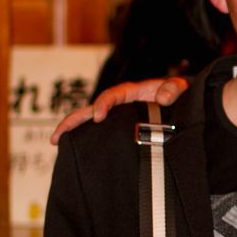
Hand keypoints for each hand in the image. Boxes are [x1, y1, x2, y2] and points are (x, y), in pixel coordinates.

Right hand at [49, 77, 189, 144]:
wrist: (180, 100)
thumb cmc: (177, 91)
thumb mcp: (178, 86)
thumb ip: (173, 88)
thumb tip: (163, 97)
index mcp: (131, 92)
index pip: (112, 95)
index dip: (103, 104)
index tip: (98, 116)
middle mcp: (119, 103)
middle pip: (91, 109)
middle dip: (73, 120)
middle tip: (57, 136)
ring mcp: (117, 115)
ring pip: (90, 121)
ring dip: (73, 130)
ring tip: (56, 142)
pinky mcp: (119, 127)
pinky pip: (100, 132)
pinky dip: (86, 138)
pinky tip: (75, 150)